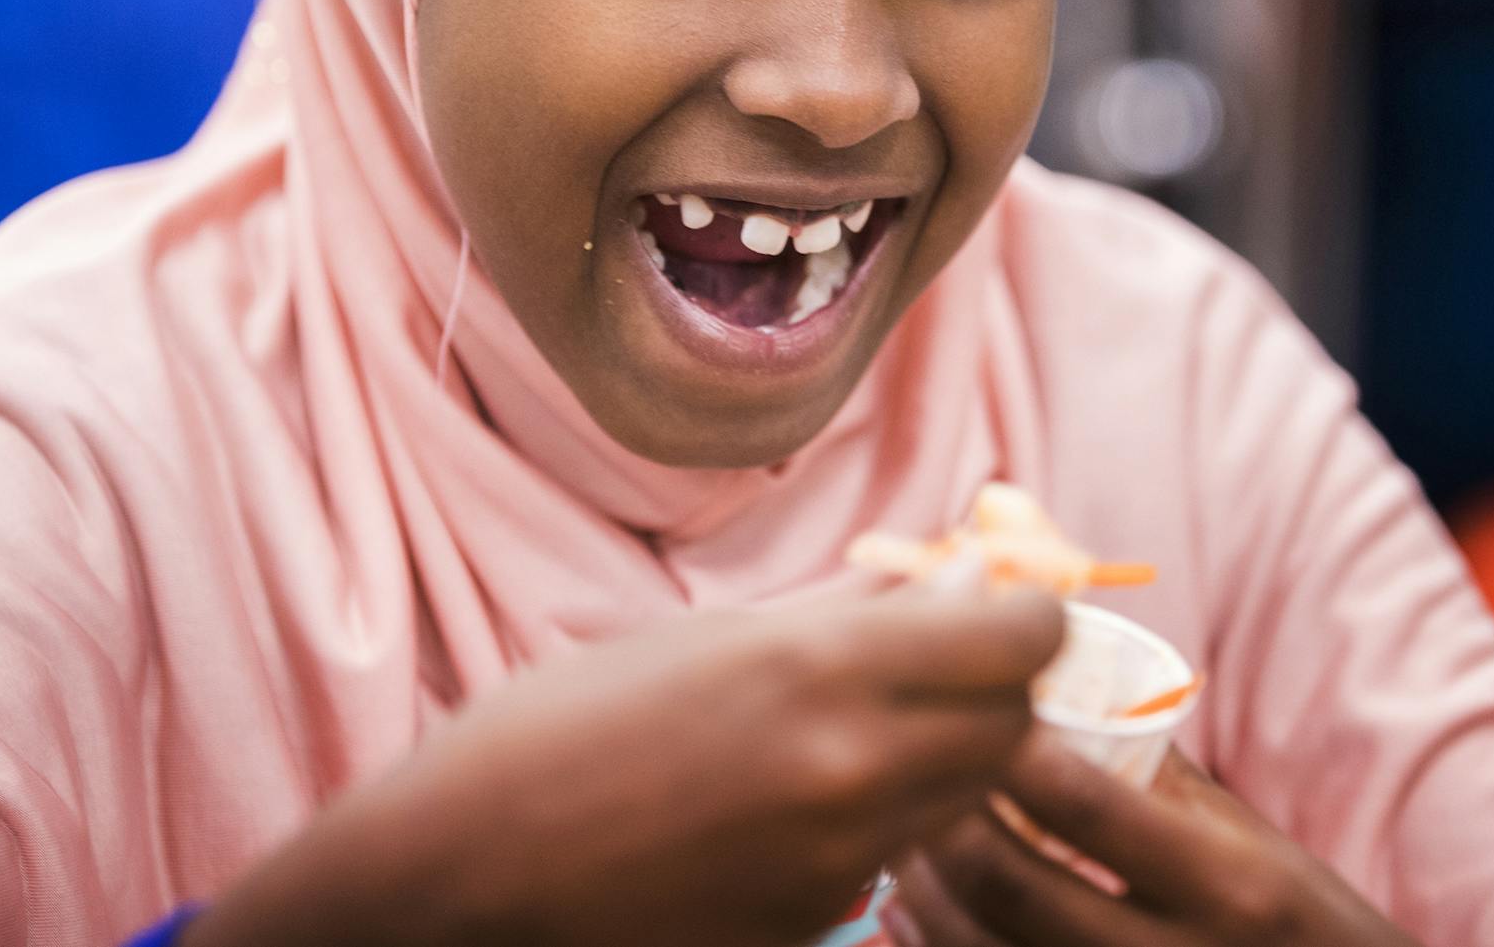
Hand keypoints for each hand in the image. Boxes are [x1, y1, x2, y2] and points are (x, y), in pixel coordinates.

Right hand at [189, 586, 1063, 946]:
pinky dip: (882, 823)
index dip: (1025, 613)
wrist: (468, 878)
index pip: (1021, 640)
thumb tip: (950, 582)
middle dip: (1001, 687)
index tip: (996, 599)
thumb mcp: (705, 638)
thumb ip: (844, 617)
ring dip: (948, 756)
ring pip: (965, 800)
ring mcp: (839, 867)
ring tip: (861, 724)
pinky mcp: (814, 929)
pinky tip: (798, 798)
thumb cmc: (562, 730)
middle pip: (1017, 727)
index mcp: (820, 671)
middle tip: (947, 658)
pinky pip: (894, 861)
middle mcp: (851, 772)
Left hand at [886, 742, 1417, 945]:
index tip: (962, 703)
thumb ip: (1154, 777)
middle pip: (1007, 882)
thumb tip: (1045, 691)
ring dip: (919, 886)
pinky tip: (908, 909)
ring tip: (897, 830)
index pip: (1084, 802)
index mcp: (1226, 884)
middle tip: (905, 766)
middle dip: (938, 818)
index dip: (1003, 749)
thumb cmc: (1298, 926)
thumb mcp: (1251, 846)